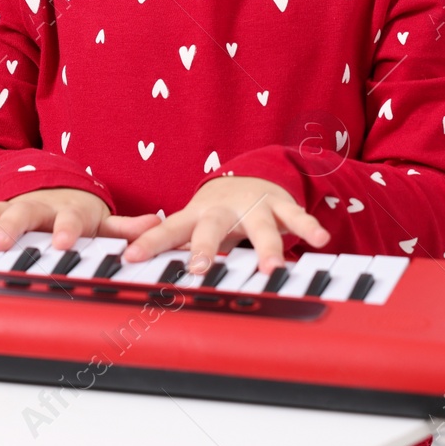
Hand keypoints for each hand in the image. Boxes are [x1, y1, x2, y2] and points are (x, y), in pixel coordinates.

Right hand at [0, 187, 159, 253]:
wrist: (51, 187)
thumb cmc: (77, 212)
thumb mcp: (103, 219)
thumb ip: (125, 227)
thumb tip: (155, 226)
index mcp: (68, 210)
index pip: (70, 220)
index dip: (67, 231)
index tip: (63, 244)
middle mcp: (37, 205)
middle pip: (23, 214)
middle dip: (9, 227)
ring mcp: (12, 206)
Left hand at [120, 175, 329, 275]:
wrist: (249, 176)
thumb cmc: (213, 213)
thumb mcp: (189, 225)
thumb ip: (167, 243)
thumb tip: (124, 261)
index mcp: (194, 217)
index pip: (166, 231)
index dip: (147, 244)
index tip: (129, 258)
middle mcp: (223, 211)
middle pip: (211, 228)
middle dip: (204, 248)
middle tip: (198, 268)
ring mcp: (253, 207)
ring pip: (260, 227)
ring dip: (265, 247)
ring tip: (270, 269)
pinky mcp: (281, 206)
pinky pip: (297, 217)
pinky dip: (308, 227)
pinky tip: (320, 240)